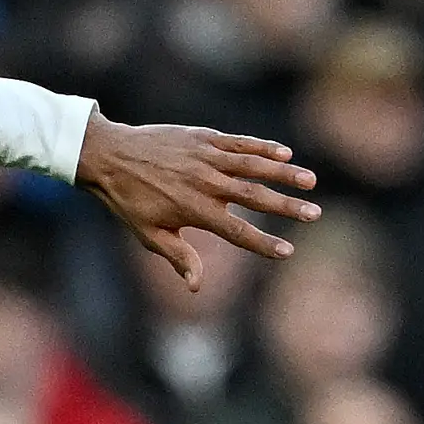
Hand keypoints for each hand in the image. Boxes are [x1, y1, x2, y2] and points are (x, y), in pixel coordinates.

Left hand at [74, 113, 317, 287]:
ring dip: (284, 174)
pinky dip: (262, 147)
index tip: (287, 251)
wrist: (109, 155)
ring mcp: (206, 157)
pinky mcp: (203, 137)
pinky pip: (239, 142)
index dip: (263, 243)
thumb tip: (197, 286)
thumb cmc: (128, 200)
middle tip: (314, 214)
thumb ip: (179, 256)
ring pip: (253, 166)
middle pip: (255, 198)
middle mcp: (206, 183)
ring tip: (310, 182)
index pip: (238, 231)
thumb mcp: (149, 234)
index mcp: (195, 211)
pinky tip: (284, 152)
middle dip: (287, 207)